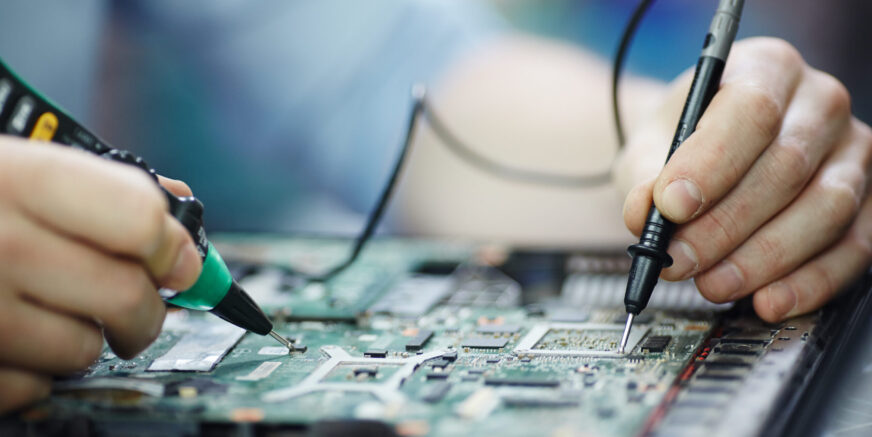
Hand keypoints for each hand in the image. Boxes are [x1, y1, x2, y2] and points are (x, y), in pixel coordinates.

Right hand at [0, 136, 201, 411]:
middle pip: (126, 295)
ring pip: (84, 350)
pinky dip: (33, 374)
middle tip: (134, 304)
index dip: (172, 244)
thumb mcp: (9, 166)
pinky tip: (8, 340)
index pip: (140, 220)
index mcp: (12, 177)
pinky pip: (32, 389)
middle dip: (143, 307)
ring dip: (84, 339)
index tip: (179, 258)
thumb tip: (181, 210)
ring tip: (49, 313)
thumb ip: (94, 186)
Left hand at [617, 37, 871, 322]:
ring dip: (763, 259)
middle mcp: (820, 102)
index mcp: (766, 69)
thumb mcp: (648, 151)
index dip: (711, 165)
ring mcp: (853, 151)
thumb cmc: (682, 146)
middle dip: (724, 226)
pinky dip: (809, 282)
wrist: (706, 156)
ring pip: (825, 210)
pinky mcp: (870, 201)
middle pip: (786, 167)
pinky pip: (854, 247)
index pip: (751, 111)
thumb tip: (643, 215)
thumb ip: (643, 178)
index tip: (671, 207)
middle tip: (679, 261)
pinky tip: (769, 301)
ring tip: (711, 284)